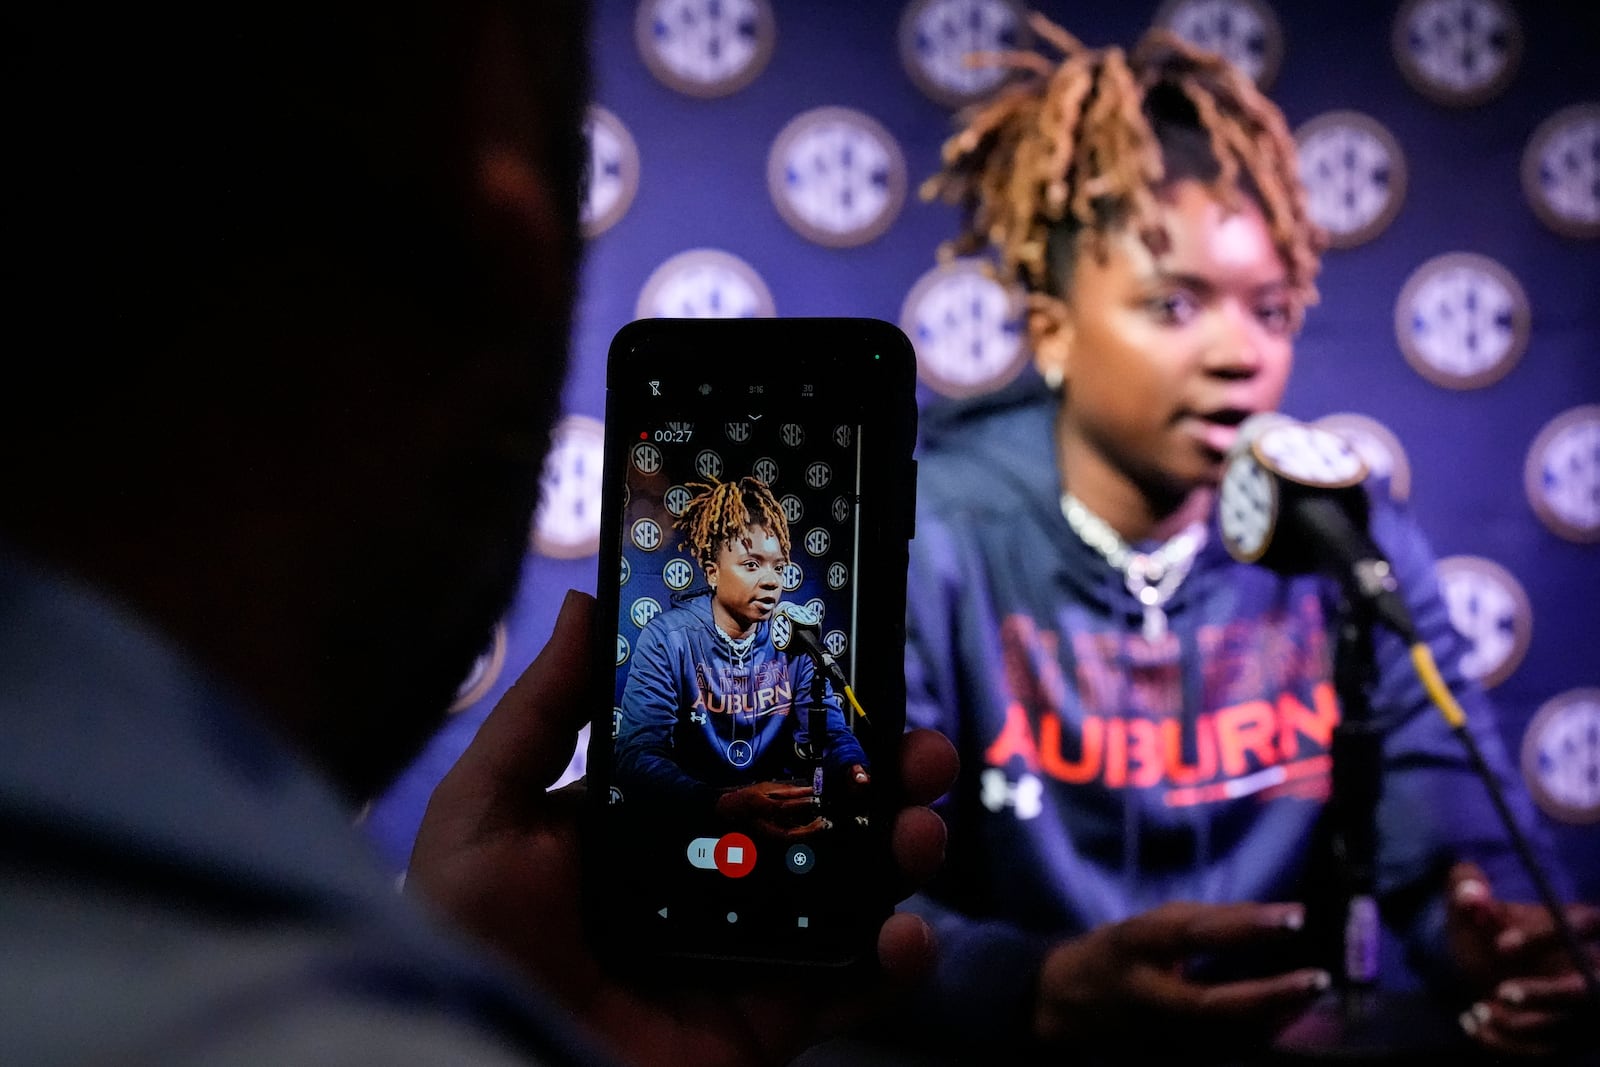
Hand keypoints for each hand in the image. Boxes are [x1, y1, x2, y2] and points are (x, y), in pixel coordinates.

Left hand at [407, 590, 958, 1066]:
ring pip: (854, 885)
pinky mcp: (771, 1017)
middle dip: (882, 773)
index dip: (804, 709)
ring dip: (905, 849)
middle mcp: (712, 870)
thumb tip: (587, 604)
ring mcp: (748, 944)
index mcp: (653, 814)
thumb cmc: (469, 940)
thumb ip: (540, 713)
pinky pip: (854, 988)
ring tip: (920, 830)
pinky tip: (906, 932)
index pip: (747, 746)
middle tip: (918, 751)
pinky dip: (900, 959)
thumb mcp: (485, 813)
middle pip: (819, 808)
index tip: (850, 669)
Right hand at [1033, 901, 1328, 1058]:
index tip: (1295, 916)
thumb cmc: (1118, 953)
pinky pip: (1227, 1052)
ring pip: (1227, 1037)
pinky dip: (1262, 1034)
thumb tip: (1272, 915)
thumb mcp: (1149, 925)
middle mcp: (1148, 995)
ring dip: (1277, 1017)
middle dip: (1271, 995)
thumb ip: (1208, 920)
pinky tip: (1289, 1016)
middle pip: (1214, 1004)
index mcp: (1137, 946)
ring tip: (1312, 991)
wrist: (1065, 1006)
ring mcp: (1158, 1035)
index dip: (1245, 926)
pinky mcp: (1171, 1059)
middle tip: (1318, 978)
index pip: (1194, 933)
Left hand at [1445, 861, 1599, 1056]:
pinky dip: (1508, 1044)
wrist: (1484, 961)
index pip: (1583, 924)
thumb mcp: (1471, 901)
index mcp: (1576, 922)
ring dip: (1520, 1026)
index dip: (1546, 937)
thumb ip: (1466, 888)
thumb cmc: (1485, 925)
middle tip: (1501, 992)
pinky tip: (1475, 1025)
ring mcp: (1587, 1007)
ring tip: (1478, 1011)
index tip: (1500, 945)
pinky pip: (1549, 1051)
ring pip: (1569, 1026)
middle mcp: (1593, 967)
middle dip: (1547, 994)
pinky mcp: (1572, 1037)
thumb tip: (1469, 895)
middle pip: (1590, 990)